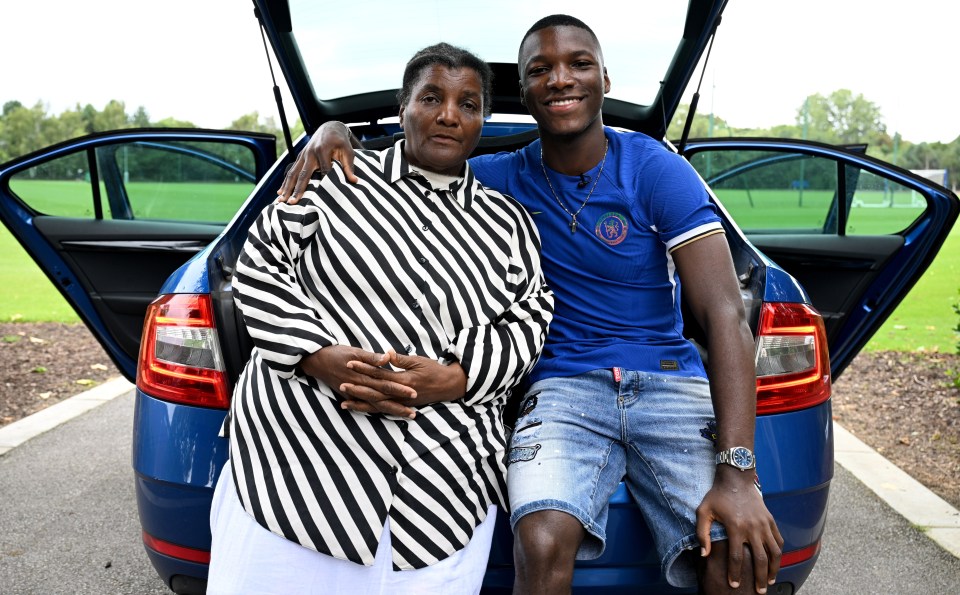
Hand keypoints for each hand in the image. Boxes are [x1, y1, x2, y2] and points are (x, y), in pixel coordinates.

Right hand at [277, 121, 358, 203]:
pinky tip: (280, 192)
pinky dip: (285, 182)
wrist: (329, 128)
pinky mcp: (300, 157)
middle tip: (292, 202)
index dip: (324, 183)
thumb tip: (354, 181)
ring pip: (293, 173)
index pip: (324, 170)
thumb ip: (349, 166)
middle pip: (303, 174)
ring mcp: (303, 155)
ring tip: (281, 200)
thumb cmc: (341, 142)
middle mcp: (310, 153)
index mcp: (323, 150)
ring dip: (286, 187)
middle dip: (297, 189)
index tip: (321, 198)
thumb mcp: (348, 151)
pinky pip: (291, 171)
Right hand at [299, 346, 416, 417]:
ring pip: (375, 405)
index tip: (414, 393)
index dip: (399, 390)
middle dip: (398, 406)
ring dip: (391, 411)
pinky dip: (374, 412)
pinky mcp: (348, 397)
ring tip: (406, 415)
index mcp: (363, 375)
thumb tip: (387, 358)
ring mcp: (354, 394)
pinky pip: (364, 407)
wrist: (316, 361)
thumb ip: (372, 357)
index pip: (385, 384)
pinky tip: (386, 416)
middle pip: (382, 399)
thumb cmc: (337, 353)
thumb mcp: (355, 351)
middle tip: (414, 413)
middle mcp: (359, 387)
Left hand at [340, 350, 466, 412]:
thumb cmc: (434, 370)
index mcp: (405, 379)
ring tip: (344, 403)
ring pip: (377, 405)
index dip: (364, 368)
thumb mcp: (418, 360)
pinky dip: (371, 410)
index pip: (380, 373)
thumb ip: (401, 359)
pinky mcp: (402, 406)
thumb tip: (385, 353)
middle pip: (375, 392)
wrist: (448, 386)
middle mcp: (401, 393)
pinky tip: (359, 410)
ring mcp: (401, 402)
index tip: (350, 363)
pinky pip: (383, 410)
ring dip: (360, 404)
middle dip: (357, 389)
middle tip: (341, 384)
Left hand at [696, 467, 782, 592]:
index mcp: (735, 527)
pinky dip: (779, 553)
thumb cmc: (717, 496)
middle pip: (760, 560)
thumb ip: (701, 533)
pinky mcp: (771, 520)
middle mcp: (753, 527)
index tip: (733, 584)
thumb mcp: (703, 511)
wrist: (736, 478)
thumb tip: (704, 554)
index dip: (735, 573)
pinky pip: (779, 540)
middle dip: (759, 578)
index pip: (737, 557)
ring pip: (774, 552)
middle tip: (759, 591)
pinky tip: (775, 562)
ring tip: (769, 581)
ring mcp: (764, 524)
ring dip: (774, 569)